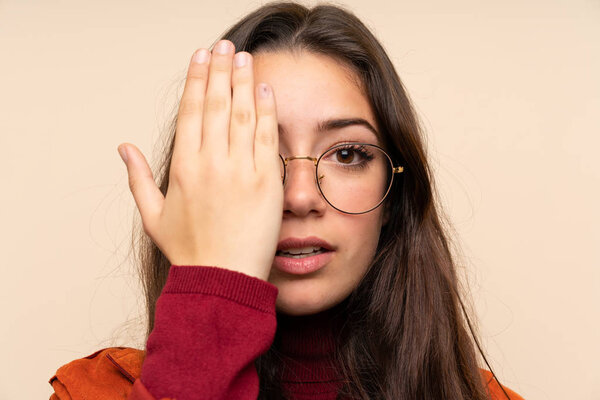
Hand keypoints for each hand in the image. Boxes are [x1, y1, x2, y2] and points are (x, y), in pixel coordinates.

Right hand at [117, 40, 282, 280]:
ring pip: (242, 113)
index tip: (202, 56)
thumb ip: (137, 178)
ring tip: (245, 57)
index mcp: (183, 166)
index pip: (191, 110)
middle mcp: (211, 162)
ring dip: (244, 81)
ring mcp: (240, 170)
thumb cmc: (189, 251)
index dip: (197, 80)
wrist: (221, 278)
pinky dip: (267, 110)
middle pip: (216, 104)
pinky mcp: (266, 181)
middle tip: (226, 44)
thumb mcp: (153, 215)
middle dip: (221, 70)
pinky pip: (266, 136)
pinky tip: (267, 89)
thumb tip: (123, 147)